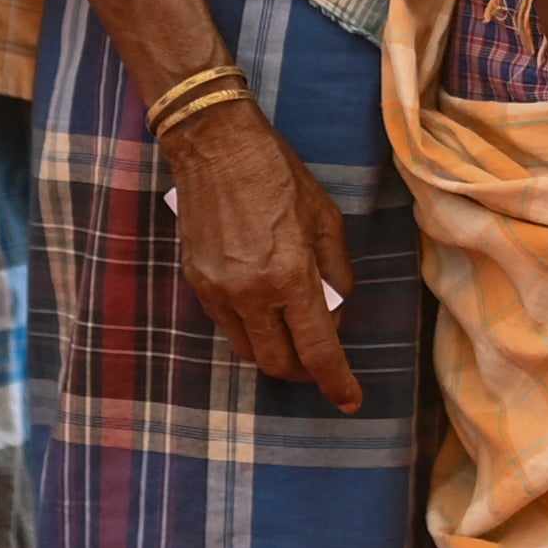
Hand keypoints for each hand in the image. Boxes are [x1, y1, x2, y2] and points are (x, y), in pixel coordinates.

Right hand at [157, 86, 362, 409]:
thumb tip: (336, 310)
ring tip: (290, 329)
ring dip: (274, 351)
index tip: (350, 400)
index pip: (318, 350)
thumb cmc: (278, 175)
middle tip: (319, 360)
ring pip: (249, 350)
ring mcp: (218, 291)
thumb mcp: (326, 219)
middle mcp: (252, 293)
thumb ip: (336, 272)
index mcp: (291, 276)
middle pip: (278, 364)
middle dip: (303, 371)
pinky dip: (250, 327)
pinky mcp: (197, 283)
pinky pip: (226, 325)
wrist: (215, 147)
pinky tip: (262, 305)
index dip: (337, 382)